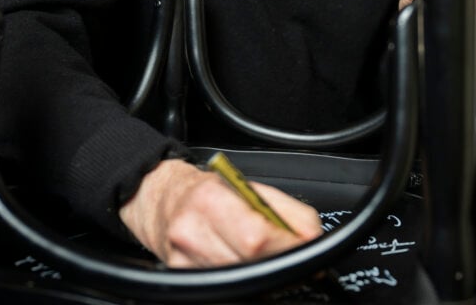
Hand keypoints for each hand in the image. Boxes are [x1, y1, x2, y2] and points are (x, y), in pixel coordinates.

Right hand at [119, 158, 321, 267]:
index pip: (258, 237)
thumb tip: (313, 240)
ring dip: (260, 273)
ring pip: (240, 281)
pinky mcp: (184, 281)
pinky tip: (241, 265)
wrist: (162, 201)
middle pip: (251, 264)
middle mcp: (192, 233)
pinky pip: (226, 288)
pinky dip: (242, 280)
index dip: (286, 247)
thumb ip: (288, 211)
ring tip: (261, 257)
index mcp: (211, 201)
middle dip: (276, 262)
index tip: (303, 249)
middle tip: (286, 255)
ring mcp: (185, 263)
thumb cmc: (206, 193)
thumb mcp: (248, 188)